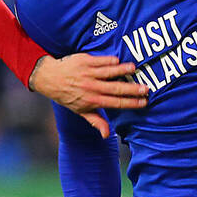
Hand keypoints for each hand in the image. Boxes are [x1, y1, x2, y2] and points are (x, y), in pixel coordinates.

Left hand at [29, 52, 147, 137]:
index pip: (116, 103)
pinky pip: (101, 61)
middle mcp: (92, 88)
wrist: (50, 78)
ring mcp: (89, 74)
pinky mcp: (85, 61)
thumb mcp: (81, 111)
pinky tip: (119, 61)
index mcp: (93, 101)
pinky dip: (110, 61)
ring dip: (122, 70)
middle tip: (146, 88)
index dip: (131, 103)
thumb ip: (96, 121)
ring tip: (134, 69)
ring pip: (109, 72)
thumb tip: (107, 135)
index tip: (144, 102)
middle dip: (132, 89)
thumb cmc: (67, 96)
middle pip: (116, 89)